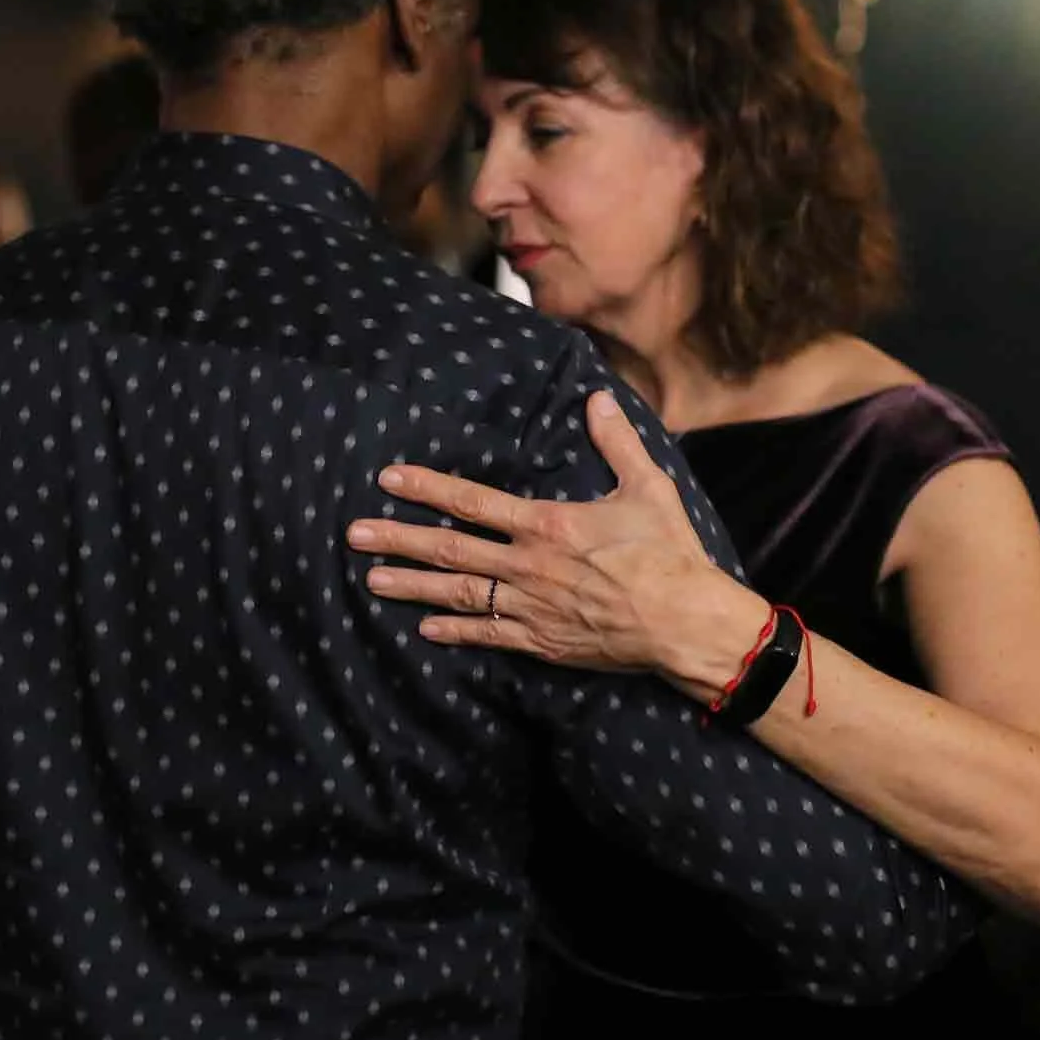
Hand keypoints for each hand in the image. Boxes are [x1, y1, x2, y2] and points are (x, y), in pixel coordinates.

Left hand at [346, 390, 723, 672]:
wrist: (685, 622)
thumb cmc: (669, 553)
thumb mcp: (646, 486)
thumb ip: (615, 441)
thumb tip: (597, 397)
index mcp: (547, 525)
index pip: (472, 501)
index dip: (427, 486)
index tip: (390, 478)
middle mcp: (528, 566)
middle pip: (450, 549)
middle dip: (398, 538)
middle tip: (354, 532)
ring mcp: (530, 607)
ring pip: (458, 593)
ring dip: (412, 585)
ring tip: (371, 578)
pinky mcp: (542, 642)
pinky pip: (488, 635)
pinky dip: (454, 630)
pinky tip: (424, 627)